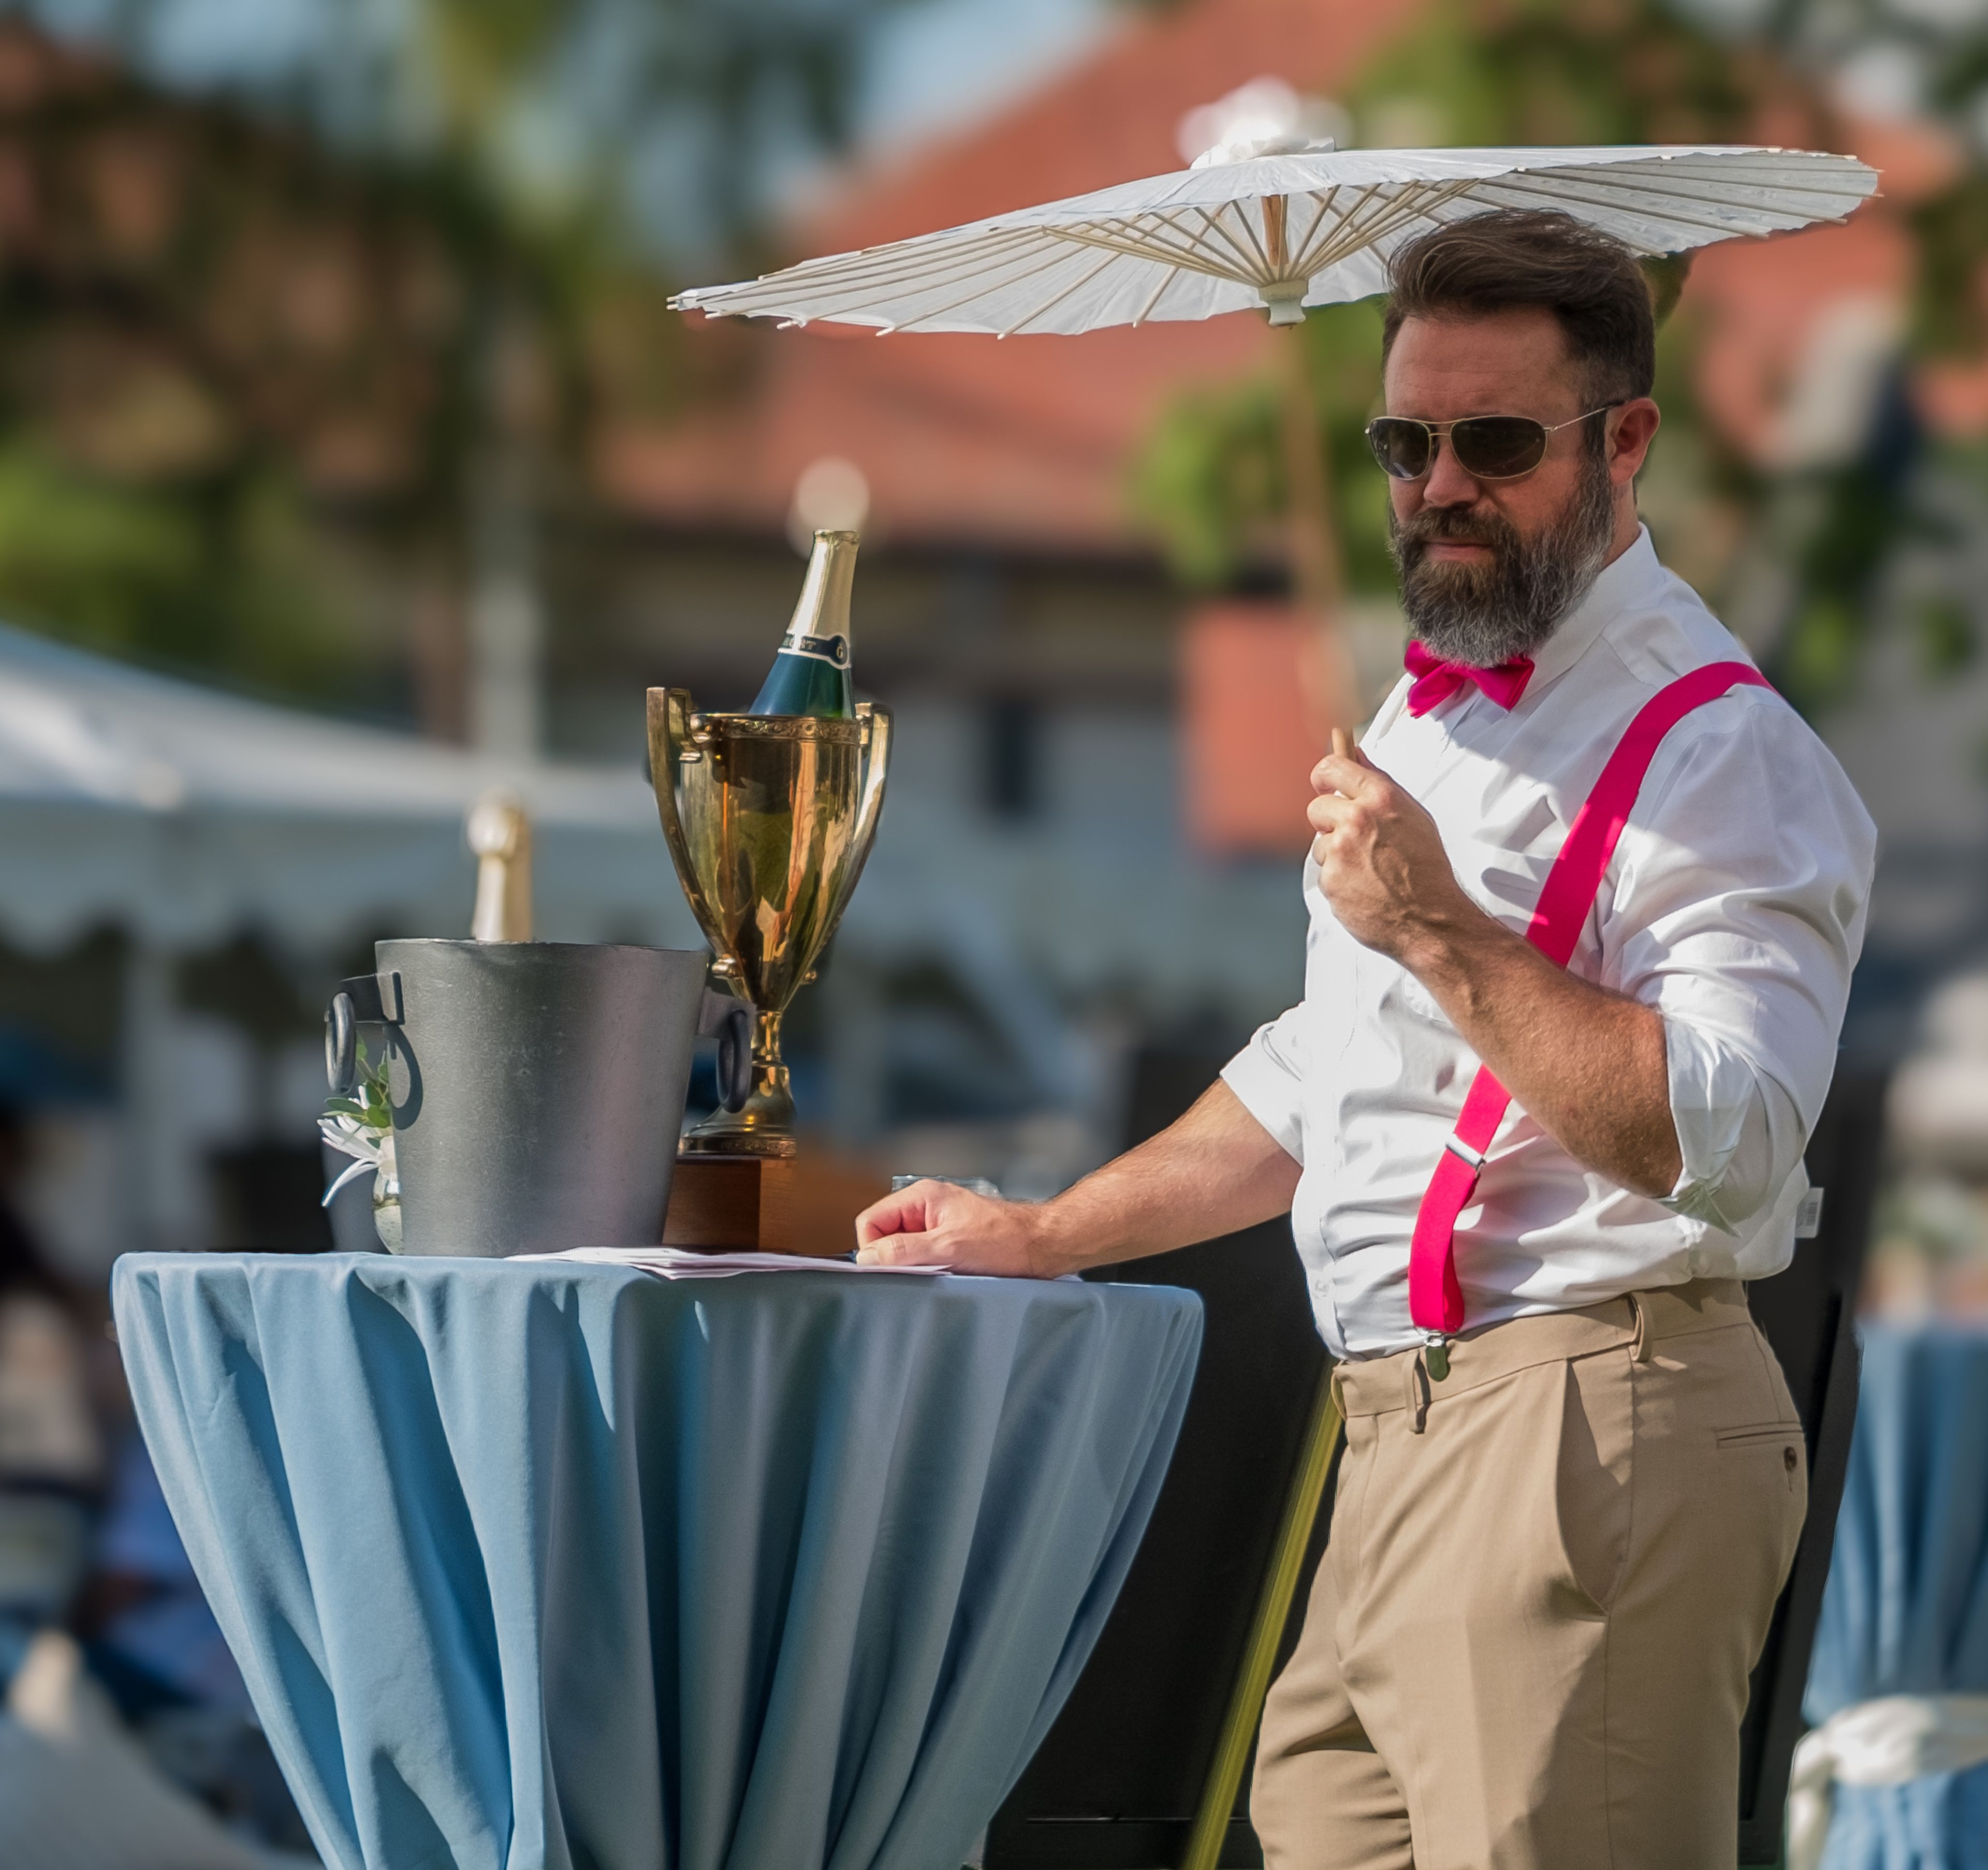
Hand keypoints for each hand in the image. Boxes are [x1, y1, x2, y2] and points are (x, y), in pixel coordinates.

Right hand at [855, 1180, 1055, 1274]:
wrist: (1043, 1246)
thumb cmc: (1005, 1241)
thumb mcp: (949, 1248)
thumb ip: (905, 1250)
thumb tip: (866, 1258)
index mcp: (921, 1197)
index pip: (871, 1221)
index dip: (874, 1248)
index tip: (891, 1269)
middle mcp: (925, 1207)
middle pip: (885, 1236)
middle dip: (896, 1259)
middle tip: (922, 1273)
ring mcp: (937, 1224)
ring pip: (904, 1250)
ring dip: (916, 1266)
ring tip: (943, 1272)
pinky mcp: (950, 1240)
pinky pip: (924, 1257)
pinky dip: (931, 1269)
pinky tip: (951, 1275)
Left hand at [1306, 742, 1475, 962]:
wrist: (1430, 919)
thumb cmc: (1426, 868)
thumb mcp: (1413, 816)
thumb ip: (1379, 785)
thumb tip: (1354, 753)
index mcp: (1380, 798)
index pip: (1332, 768)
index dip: (1324, 776)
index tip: (1324, 783)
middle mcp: (1357, 819)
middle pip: (1317, 807)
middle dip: (1329, 821)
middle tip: (1353, 838)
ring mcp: (1340, 851)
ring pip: (1320, 843)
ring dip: (1336, 854)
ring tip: (1369, 869)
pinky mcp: (1330, 880)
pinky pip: (1324, 872)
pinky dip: (1339, 880)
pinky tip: (1364, 887)